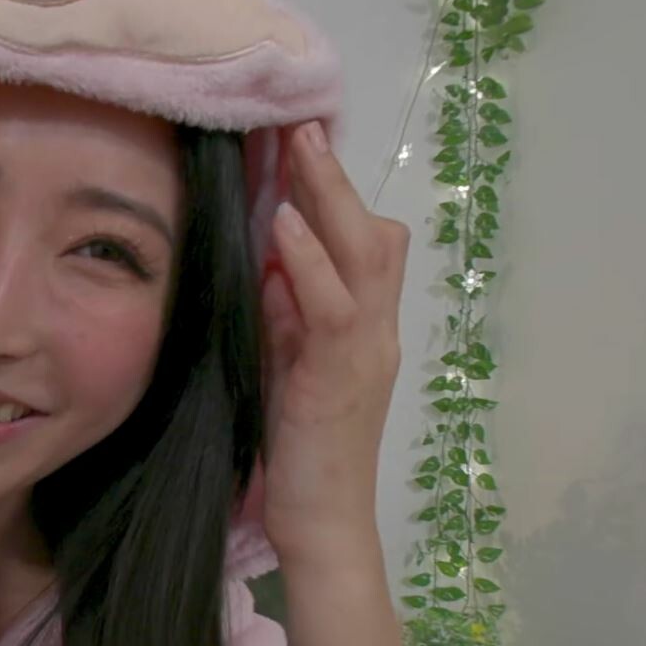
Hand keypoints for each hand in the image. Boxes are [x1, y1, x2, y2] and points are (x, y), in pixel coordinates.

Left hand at [259, 120, 410, 567]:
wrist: (322, 525)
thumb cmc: (298, 452)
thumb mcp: (286, 368)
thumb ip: (286, 317)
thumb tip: (269, 261)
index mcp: (362, 326)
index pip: (361, 243)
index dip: (336, 191)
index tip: (300, 141)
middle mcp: (376, 329)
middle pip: (371, 233)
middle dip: (335, 175)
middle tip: (300, 121)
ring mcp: (367, 351)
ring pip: (364, 255)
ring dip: (330, 196)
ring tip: (299, 144)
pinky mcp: (341, 376)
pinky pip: (334, 306)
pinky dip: (311, 261)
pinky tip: (286, 224)